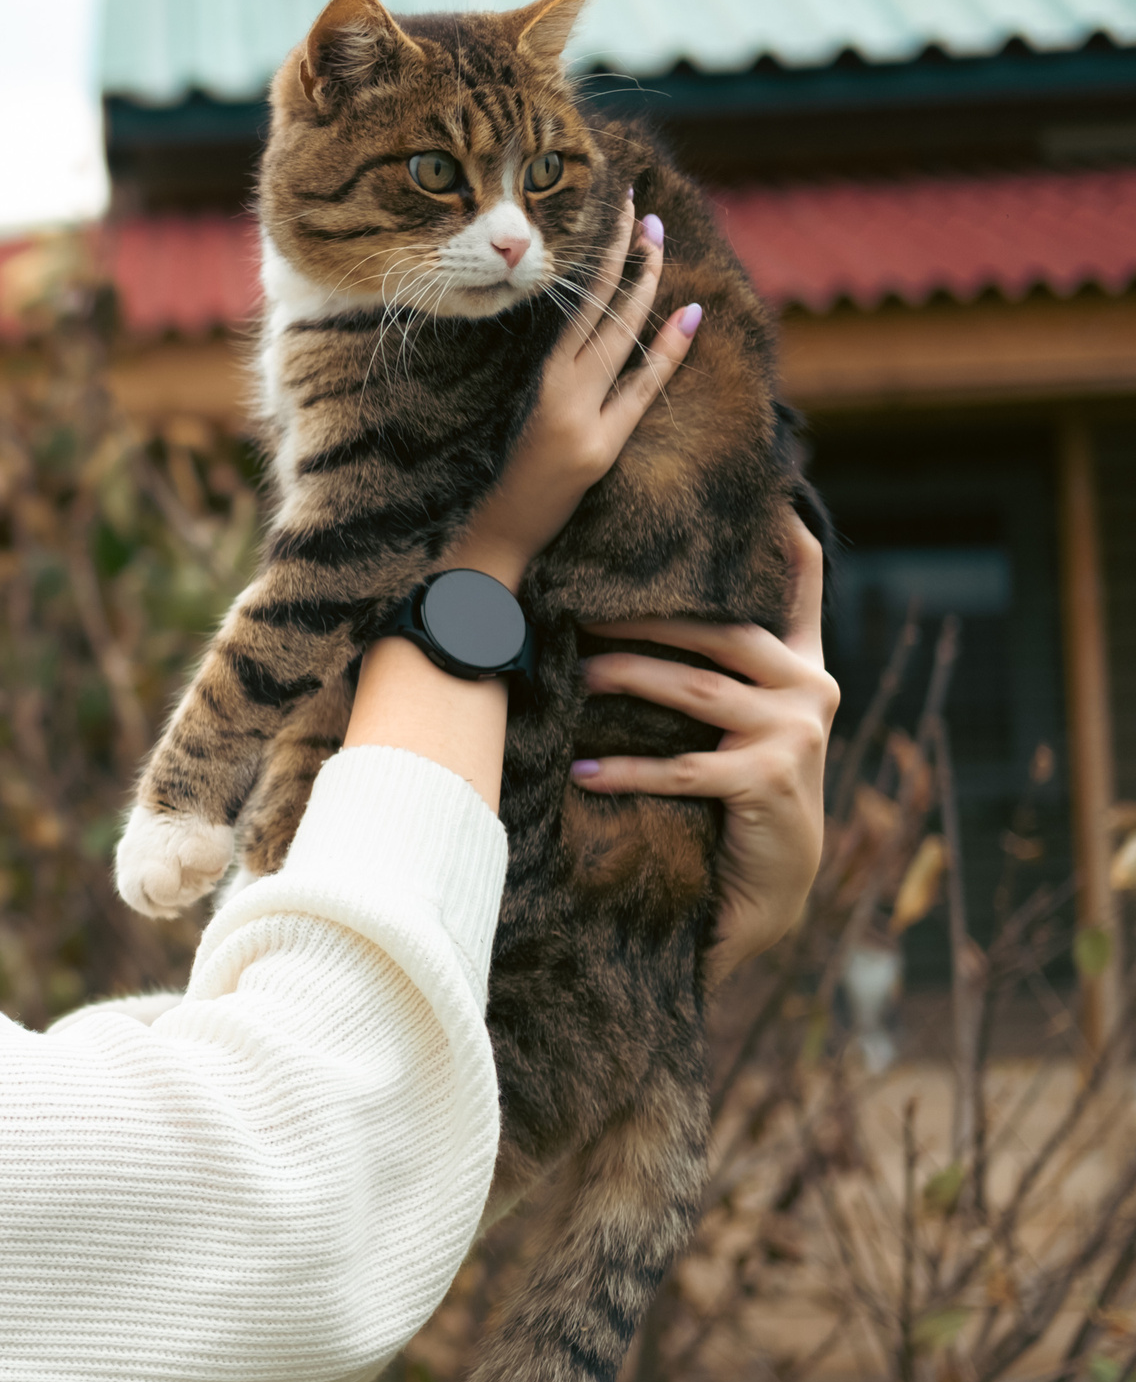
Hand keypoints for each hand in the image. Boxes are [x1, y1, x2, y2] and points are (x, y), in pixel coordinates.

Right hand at [446, 192, 699, 586]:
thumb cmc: (512, 475)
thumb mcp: (533, 414)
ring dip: (645, 288)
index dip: (601, 260)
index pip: (578, 304)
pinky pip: (639, 390)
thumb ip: (565, 378)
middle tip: (646, 212)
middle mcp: (558, 389)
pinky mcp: (597, 446)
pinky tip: (689, 315)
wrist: (498, 532)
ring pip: (618, 338)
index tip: (618, 218)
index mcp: (541, 378)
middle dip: (627, 258)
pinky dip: (666, 353)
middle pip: (599, 310)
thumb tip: (599, 336)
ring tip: (662, 246)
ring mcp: (579, 416)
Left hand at [572, 518, 839, 984]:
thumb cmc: (736, 799)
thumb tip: (639, 613)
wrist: (768, 891)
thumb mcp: (739, 725)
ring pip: (692, 691)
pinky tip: (580, 771)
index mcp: (804, 667)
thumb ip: (719, 670)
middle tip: (580, 604)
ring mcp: (794, 736)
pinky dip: (623, 768)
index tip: (764, 489)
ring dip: (622, 679)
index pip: (805, 585)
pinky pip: (679, 766)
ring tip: (571, 673)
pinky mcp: (767, 782)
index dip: (788, 536)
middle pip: (721, 632)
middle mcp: (811, 690)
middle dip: (647, 616)